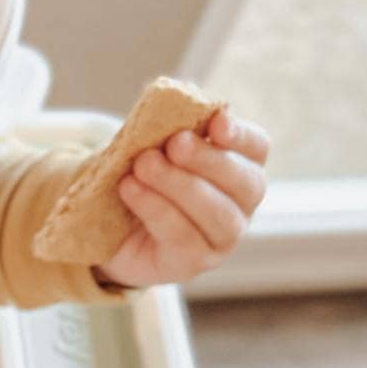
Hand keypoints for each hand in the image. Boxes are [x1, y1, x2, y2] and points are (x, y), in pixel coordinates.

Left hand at [101, 108, 269, 289]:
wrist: (109, 229)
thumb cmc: (141, 178)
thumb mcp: (154, 146)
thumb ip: (167, 128)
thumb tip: (168, 103)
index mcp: (241, 168)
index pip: (257, 148)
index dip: (241, 135)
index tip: (217, 122)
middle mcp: (241, 206)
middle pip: (244, 181)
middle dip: (208, 159)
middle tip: (174, 144)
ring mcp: (222, 240)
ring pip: (216, 213)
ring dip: (179, 184)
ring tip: (144, 164)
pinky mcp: (192, 263)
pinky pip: (181, 235)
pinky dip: (154, 208)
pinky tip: (130, 189)